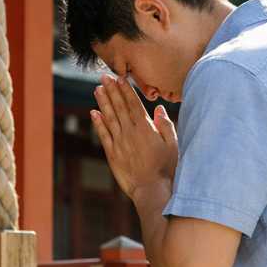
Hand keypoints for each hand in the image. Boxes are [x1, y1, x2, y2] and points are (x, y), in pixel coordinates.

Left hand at [90, 74, 177, 200]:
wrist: (151, 189)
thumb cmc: (166, 168)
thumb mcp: (172, 145)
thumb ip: (165, 126)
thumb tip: (159, 109)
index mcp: (145, 128)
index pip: (133, 104)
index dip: (126, 90)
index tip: (120, 78)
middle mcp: (130, 132)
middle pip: (119, 107)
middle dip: (111, 90)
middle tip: (104, 77)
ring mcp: (119, 142)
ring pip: (109, 118)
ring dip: (103, 102)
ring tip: (97, 89)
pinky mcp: (112, 154)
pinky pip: (103, 134)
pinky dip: (98, 123)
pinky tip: (94, 113)